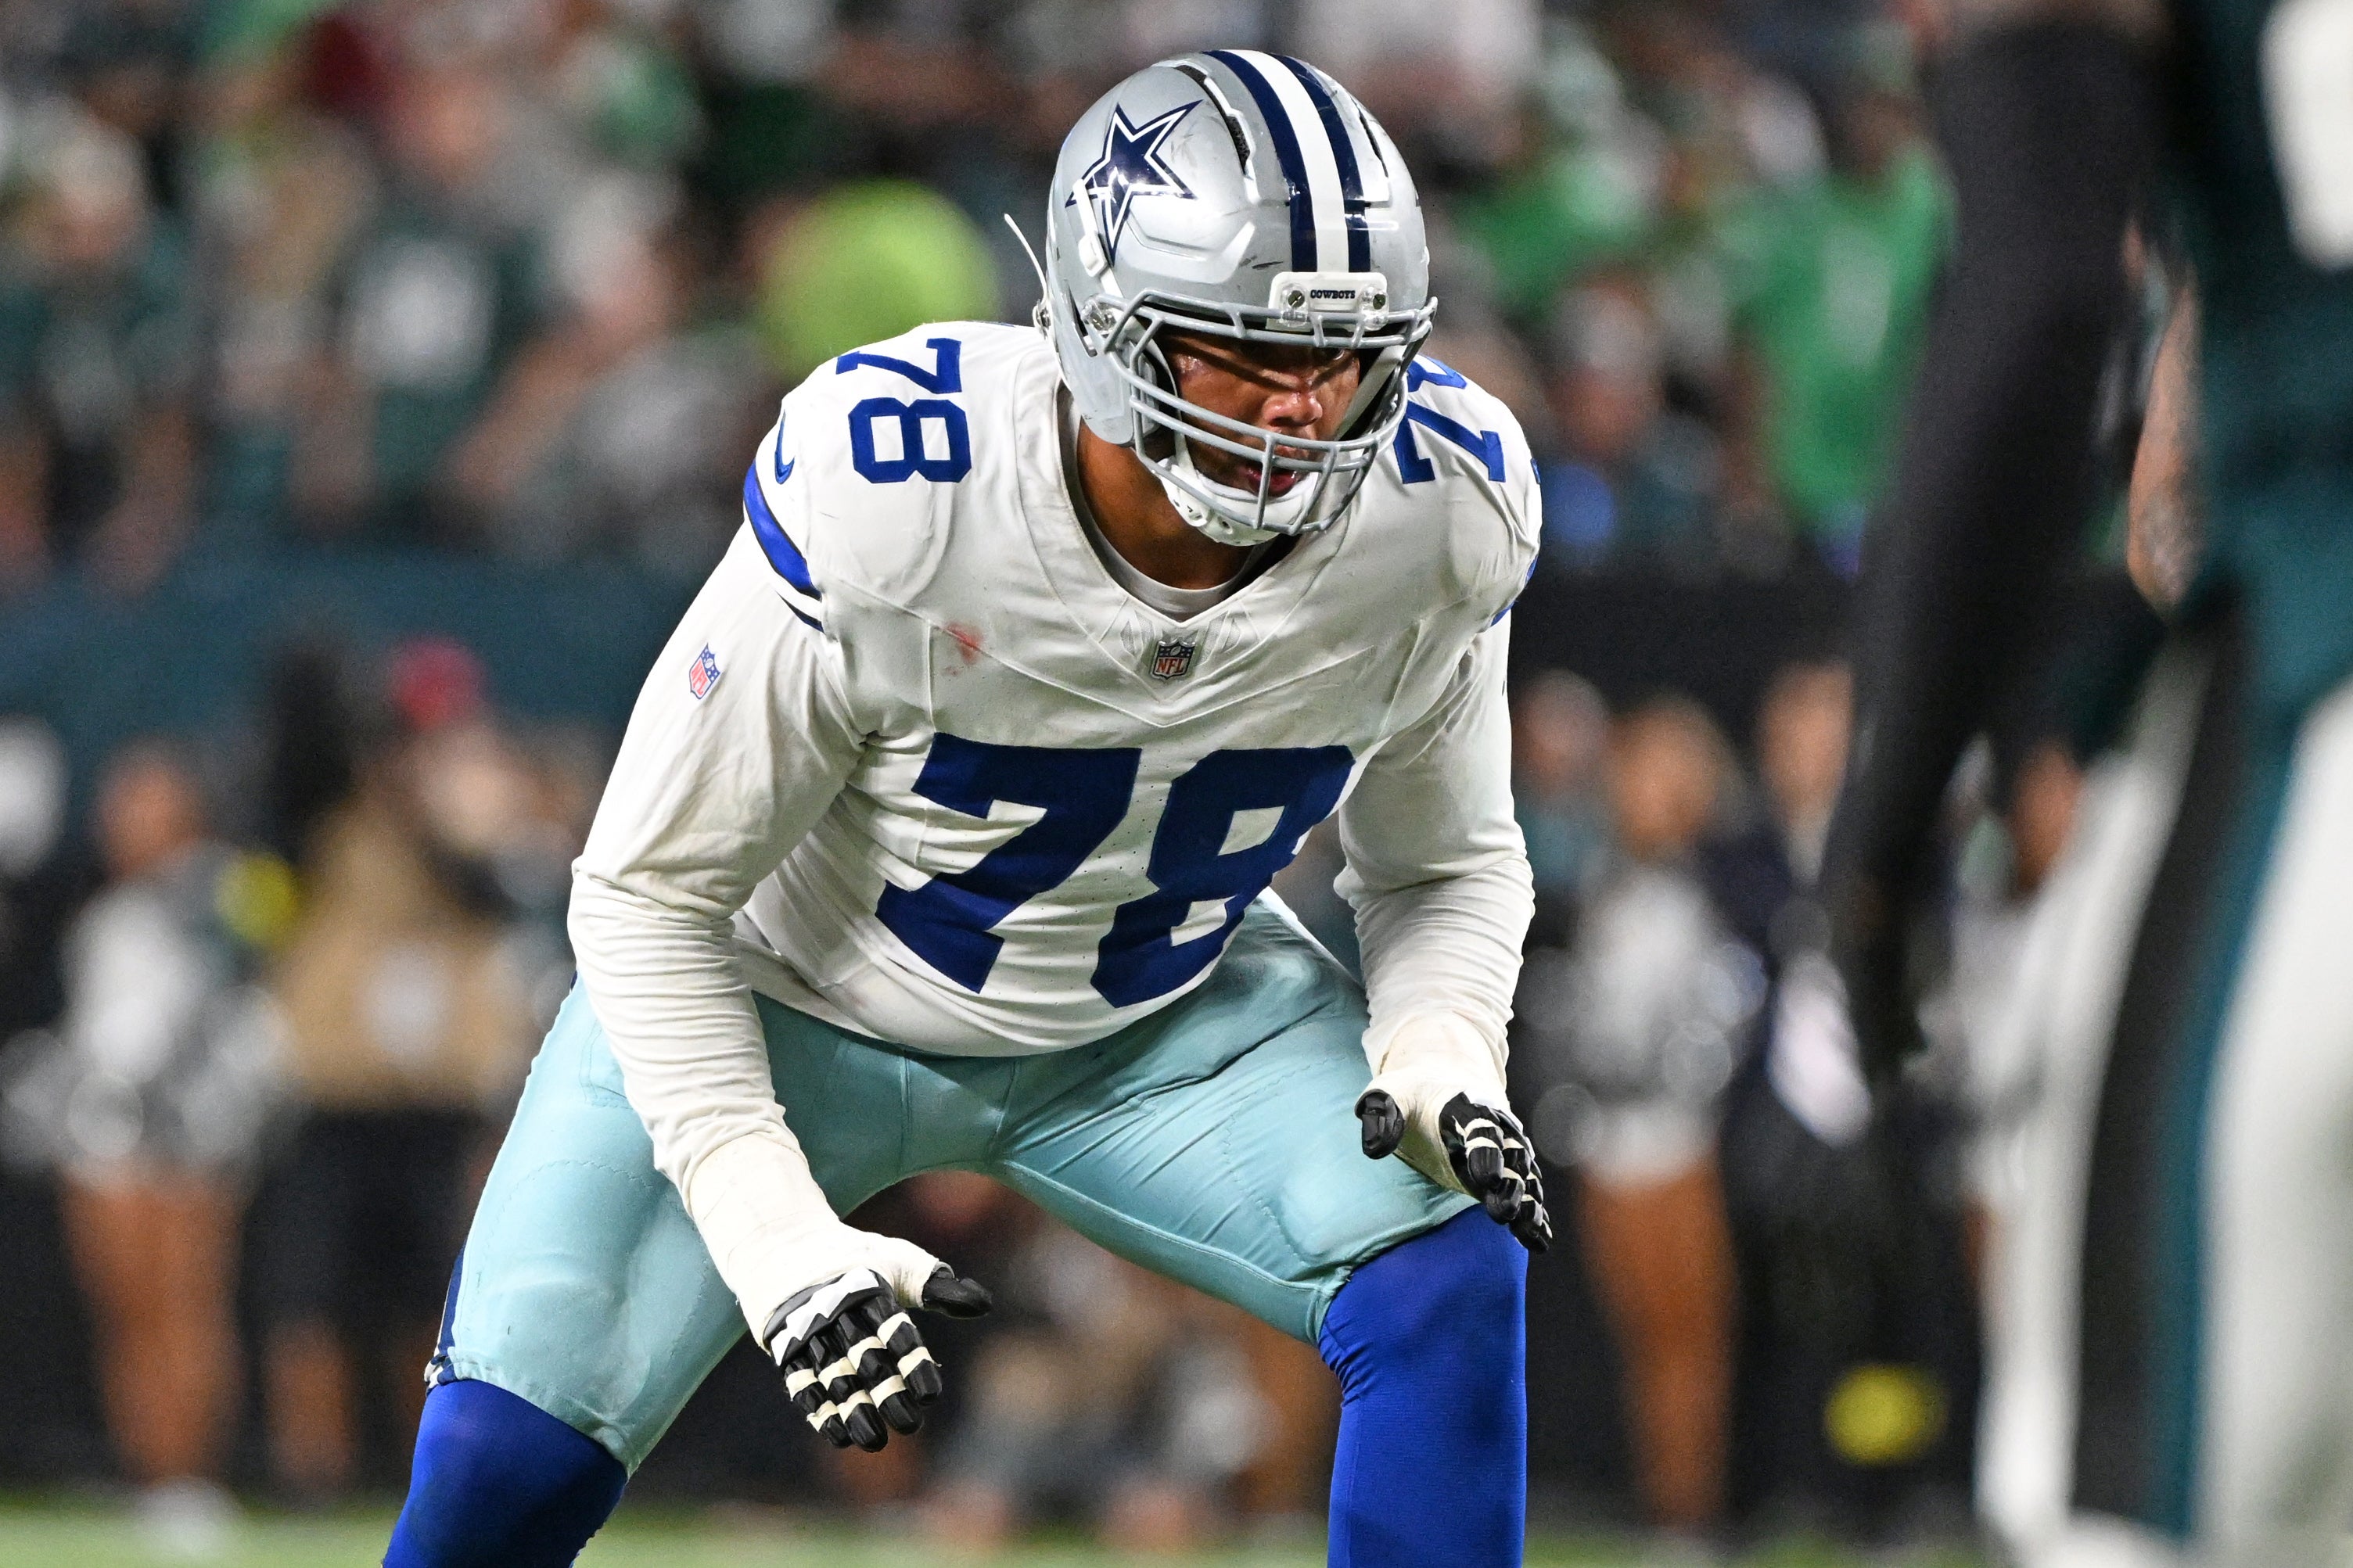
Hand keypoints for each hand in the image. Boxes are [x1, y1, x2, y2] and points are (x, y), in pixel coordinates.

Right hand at [763, 1265, 992, 1451]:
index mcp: (870, 1289)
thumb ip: (940, 1289)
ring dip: (854, 1410)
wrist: (783, 1242)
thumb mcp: (899, 1262)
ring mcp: (809, 1330)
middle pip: (867, 1358)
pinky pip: (801, 1382)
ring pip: (835, 1376)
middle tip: (910, 1426)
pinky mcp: (785, 1347)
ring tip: (875, 1441)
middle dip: (887, 1394)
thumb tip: (984, 1305)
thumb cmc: (856, 1257)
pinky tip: (838, 1434)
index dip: (914, 1363)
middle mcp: (838, 1311)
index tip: (931, 1396)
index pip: (896, 1331)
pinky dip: (819, 1409)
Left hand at [1357, 1087, 1552, 1252]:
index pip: (1482, 1129)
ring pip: (1525, 1179)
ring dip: (1528, 1205)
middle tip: (1503, 1213)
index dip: (1486, 1152)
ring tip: (1528, 1234)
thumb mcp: (1389, 1094)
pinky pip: (1526, 1194)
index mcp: (1467, 1109)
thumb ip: (1382, 1116)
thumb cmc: (1410, 1093)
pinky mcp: (1505, 1174)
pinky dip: (1534, 1215)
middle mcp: (1495, 1130)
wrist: (1439, 1083)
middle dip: (1511, 1185)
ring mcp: (1504, 1153)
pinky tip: (1540, 1242)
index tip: (1486, 1178)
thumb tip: (1374, 1148)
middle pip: (1511, 1157)